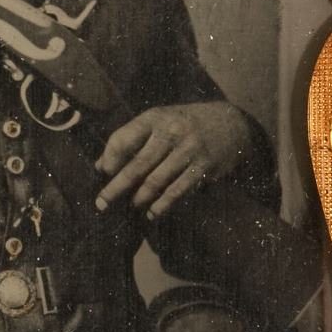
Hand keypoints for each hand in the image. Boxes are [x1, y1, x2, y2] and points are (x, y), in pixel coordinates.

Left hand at [93, 101, 251, 218]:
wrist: (230, 123)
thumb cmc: (184, 124)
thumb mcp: (158, 122)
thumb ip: (131, 140)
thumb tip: (100, 167)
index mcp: (154, 118)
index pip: (123, 139)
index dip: (110, 158)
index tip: (103, 174)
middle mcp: (170, 131)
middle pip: (137, 164)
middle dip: (116, 186)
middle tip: (102, 203)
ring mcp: (188, 149)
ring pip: (156, 180)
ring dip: (140, 197)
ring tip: (131, 206)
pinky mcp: (203, 166)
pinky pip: (178, 190)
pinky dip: (162, 205)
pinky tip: (153, 213)